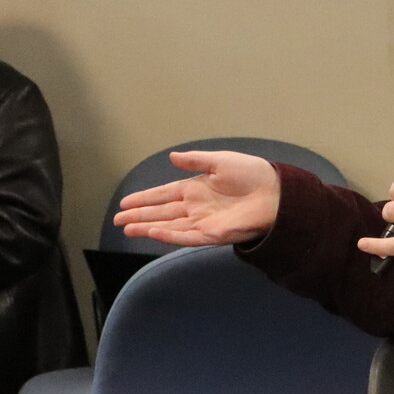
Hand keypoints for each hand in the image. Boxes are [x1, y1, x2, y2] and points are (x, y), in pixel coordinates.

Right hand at [114, 151, 280, 246]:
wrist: (275, 192)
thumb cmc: (252, 174)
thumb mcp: (219, 161)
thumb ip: (195, 160)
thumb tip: (171, 157)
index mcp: (196, 188)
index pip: (164, 195)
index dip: (144, 199)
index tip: (125, 203)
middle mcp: (196, 207)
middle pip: (161, 212)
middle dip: (139, 216)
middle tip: (118, 220)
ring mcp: (202, 221)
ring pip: (168, 226)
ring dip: (147, 227)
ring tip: (127, 229)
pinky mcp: (212, 234)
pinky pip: (185, 236)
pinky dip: (168, 235)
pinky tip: (152, 232)